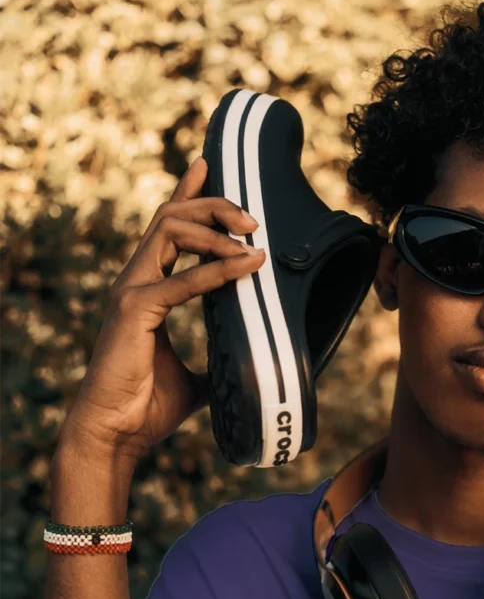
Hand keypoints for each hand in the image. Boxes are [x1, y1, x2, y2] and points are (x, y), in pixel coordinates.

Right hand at [58, 155, 264, 463]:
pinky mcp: (135, 309)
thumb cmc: (146, 407)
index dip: (188, 193)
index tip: (208, 165)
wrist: (115, 434)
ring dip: (216, 228)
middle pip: (172, 216)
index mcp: (145, 288)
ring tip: (253, 241)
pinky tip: (247, 266)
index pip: (166, 227)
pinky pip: (182, 279)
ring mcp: (131, 290)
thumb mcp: (195, 379)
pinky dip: (218, 270)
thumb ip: (216, 361)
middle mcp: (134, 280)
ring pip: (171, 229)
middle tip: (254, 220)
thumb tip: (249, 367)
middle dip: (214, 205)